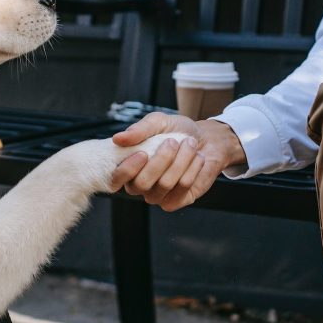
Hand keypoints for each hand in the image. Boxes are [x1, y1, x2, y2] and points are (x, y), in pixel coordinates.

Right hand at [110, 113, 245, 210]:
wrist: (207, 139)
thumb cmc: (177, 131)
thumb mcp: (158, 122)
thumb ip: (139, 130)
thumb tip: (118, 139)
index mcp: (129, 167)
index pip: (116, 180)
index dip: (127, 170)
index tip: (143, 153)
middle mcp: (140, 185)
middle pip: (142, 184)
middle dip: (161, 160)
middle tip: (173, 142)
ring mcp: (158, 195)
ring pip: (165, 184)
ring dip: (181, 160)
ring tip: (190, 144)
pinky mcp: (176, 200)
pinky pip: (182, 188)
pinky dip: (193, 168)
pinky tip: (197, 158)